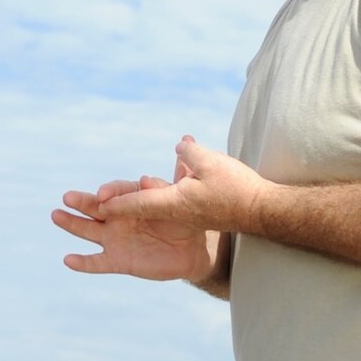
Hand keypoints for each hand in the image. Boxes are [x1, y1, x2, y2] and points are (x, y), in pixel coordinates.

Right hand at [53, 137, 260, 282]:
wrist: (191, 250)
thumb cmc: (184, 218)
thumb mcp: (183, 197)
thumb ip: (179, 176)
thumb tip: (183, 147)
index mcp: (130, 198)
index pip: (116, 192)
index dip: (110, 192)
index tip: (103, 193)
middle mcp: (117, 216)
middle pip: (95, 207)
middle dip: (81, 202)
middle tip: (67, 197)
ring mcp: (114, 238)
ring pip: (88, 231)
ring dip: (71, 224)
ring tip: (56, 216)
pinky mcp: (118, 260)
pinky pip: (98, 263)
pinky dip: (83, 262)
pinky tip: (68, 260)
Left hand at [99, 136, 266, 231]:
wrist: (264, 211)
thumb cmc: (238, 188)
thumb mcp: (211, 163)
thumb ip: (190, 153)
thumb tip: (179, 147)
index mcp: (175, 203)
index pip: (139, 201)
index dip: (117, 201)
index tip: (97, 202)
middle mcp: (177, 211)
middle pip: (143, 204)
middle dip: (120, 200)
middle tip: (96, 198)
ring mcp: (189, 213)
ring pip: (158, 202)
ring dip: (138, 195)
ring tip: (120, 190)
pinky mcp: (200, 212)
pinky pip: (176, 199)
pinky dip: (165, 189)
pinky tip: (165, 178)